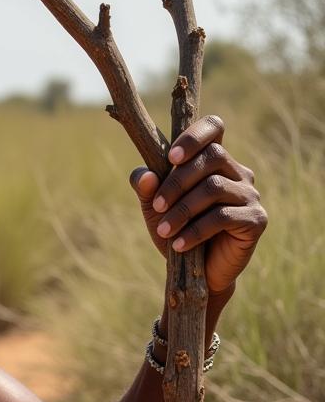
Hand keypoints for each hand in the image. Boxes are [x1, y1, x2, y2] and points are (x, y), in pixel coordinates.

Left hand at [129, 115, 266, 292]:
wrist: (197, 274)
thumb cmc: (176, 232)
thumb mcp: (154, 209)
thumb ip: (146, 189)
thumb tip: (144, 175)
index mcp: (214, 161)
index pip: (214, 128)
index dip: (194, 136)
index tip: (171, 157)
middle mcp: (237, 172)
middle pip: (212, 157)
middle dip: (177, 182)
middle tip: (156, 207)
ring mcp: (250, 194)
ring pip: (214, 187)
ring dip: (182, 210)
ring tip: (163, 231)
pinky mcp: (256, 219)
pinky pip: (223, 217)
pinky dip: (195, 230)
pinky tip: (178, 245)